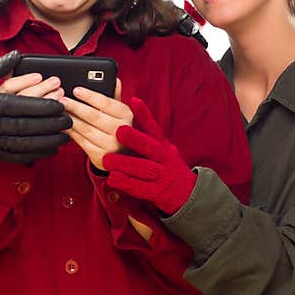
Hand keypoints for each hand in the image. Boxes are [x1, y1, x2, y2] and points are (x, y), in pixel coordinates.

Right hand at [0, 51, 71, 163]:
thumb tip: (17, 54)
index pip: (23, 105)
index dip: (44, 106)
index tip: (61, 104)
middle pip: (28, 125)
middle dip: (51, 124)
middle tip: (69, 120)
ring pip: (26, 143)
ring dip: (48, 141)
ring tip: (65, 136)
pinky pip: (19, 156)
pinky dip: (37, 154)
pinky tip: (51, 149)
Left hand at [60, 78, 132, 170]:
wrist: (122, 154)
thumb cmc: (117, 127)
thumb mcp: (119, 112)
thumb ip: (114, 96)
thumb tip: (114, 79)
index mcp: (126, 115)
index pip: (106, 103)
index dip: (90, 96)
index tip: (76, 90)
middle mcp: (121, 131)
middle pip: (93, 116)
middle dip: (75, 106)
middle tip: (61, 99)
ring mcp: (111, 145)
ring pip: (85, 129)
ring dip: (70, 119)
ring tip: (59, 111)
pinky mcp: (100, 157)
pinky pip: (82, 142)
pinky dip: (71, 133)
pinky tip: (63, 125)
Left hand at [102, 97, 195, 214]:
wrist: (187, 193)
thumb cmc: (167, 166)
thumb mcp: (163, 148)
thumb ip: (147, 133)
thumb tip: (132, 106)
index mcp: (164, 145)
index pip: (154, 127)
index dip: (144, 114)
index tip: (133, 101)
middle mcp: (165, 158)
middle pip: (151, 147)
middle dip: (135, 138)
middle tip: (118, 130)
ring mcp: (162, 176)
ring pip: (144, 168)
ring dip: (125, 163)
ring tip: (107, 159)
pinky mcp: (157, 193)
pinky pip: (141, 188)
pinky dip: (126, 183)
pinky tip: (113, 178)